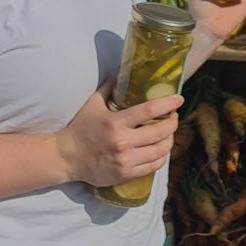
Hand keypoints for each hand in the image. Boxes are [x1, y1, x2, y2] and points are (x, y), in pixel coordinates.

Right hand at [57, 79, 182, 187]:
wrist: (67, 158)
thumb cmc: (80, 129)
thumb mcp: (92, 105)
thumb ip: (108, 88)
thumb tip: (120, 72)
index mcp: (115, 123)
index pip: (149, 111)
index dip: (168, 104)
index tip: (179, 99)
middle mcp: (123, 142)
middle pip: (159, 132)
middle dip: (173, 123)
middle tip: (174, 117)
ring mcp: (126, 160)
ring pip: (160, 150)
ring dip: (169, 140)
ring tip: (169, 133)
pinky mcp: (126, 174)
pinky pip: (153, 166)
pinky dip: (162, 157)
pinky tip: (161, 150)